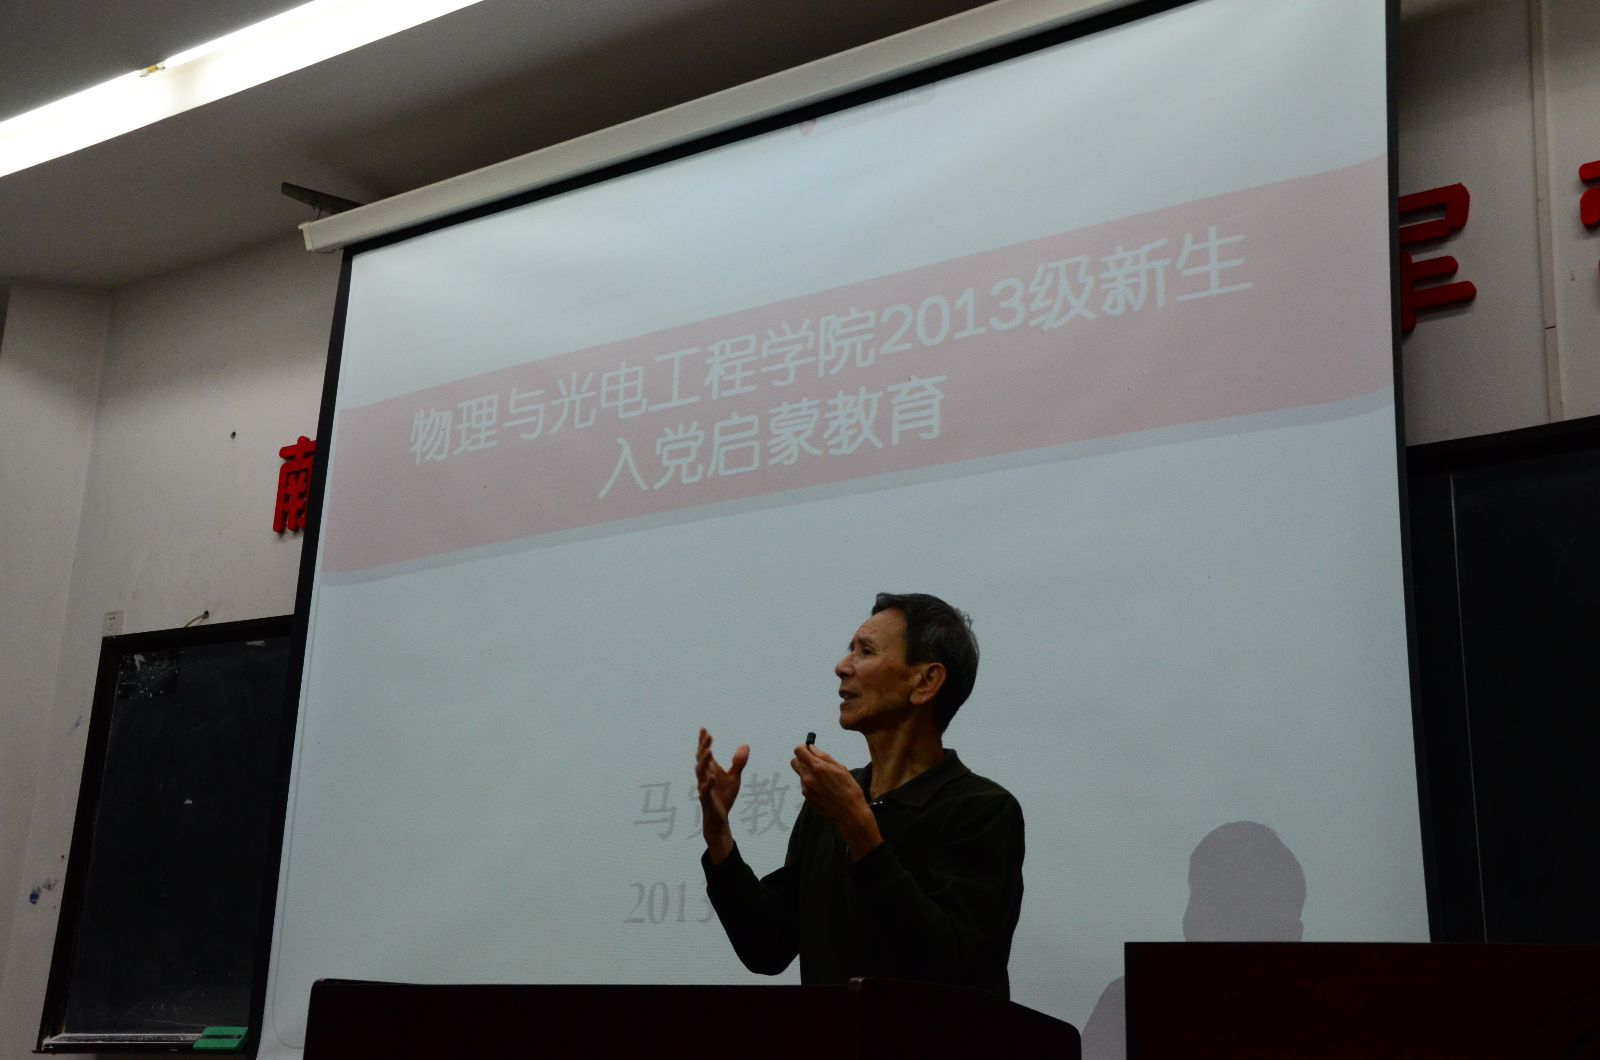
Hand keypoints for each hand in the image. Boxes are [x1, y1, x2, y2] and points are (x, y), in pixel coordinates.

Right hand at [696, 728, 747, 864]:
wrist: (719, 820)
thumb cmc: (723, 797)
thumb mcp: (734, 778)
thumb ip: (738, 762)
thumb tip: (745, 745)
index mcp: (710, 771)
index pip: (705, 753)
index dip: (703, 742)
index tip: (703, 728)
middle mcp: (704, 777)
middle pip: (701, 760)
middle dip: (703, 747)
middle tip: (707, 735)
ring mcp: (704, 789)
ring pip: (700, 773)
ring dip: (704, 762)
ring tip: (709, 751)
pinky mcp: (708, 800)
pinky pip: (706, 791)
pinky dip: (708, 783)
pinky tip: (713, 776)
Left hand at [790, 743, 881, 860]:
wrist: (850, 813)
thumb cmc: (849, 789)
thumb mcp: (840, 768)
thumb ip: (823, 756)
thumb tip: (812, 748)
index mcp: (817, 768)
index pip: (798, 751)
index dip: (803, 748)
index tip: (808, 749)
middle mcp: (808, 778)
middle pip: (794, 761)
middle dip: (802, 759)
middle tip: (813, 761)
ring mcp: (806, 789)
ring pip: (801, 774)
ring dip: (808, 772)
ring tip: (824, 779)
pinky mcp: (807, 798)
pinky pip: (805, 785)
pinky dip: (811, 783)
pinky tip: (824, 789)